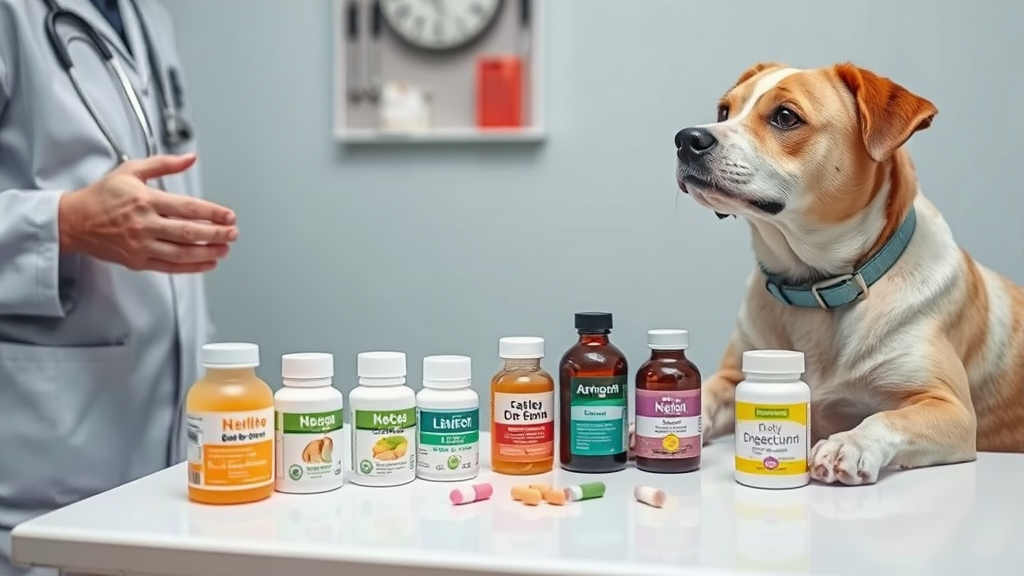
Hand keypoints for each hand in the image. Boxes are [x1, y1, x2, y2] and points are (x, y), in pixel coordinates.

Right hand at [58, 153, 237, 273]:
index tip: (229, 215)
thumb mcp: (131, 171)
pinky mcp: (138, 261)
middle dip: (216, 234)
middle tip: (232, 233)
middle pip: (190, 232)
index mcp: (146, 201)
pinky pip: (170, 267)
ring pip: (182, 253)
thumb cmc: (101, 196)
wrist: (74, 221)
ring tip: (224, 249)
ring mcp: (141, 245)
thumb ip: (164, 164)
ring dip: (208, 252)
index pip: (188, 208)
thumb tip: (190, 158)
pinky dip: (192, 267)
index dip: (213, 213)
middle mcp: (145, 224)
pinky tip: (207, 263)